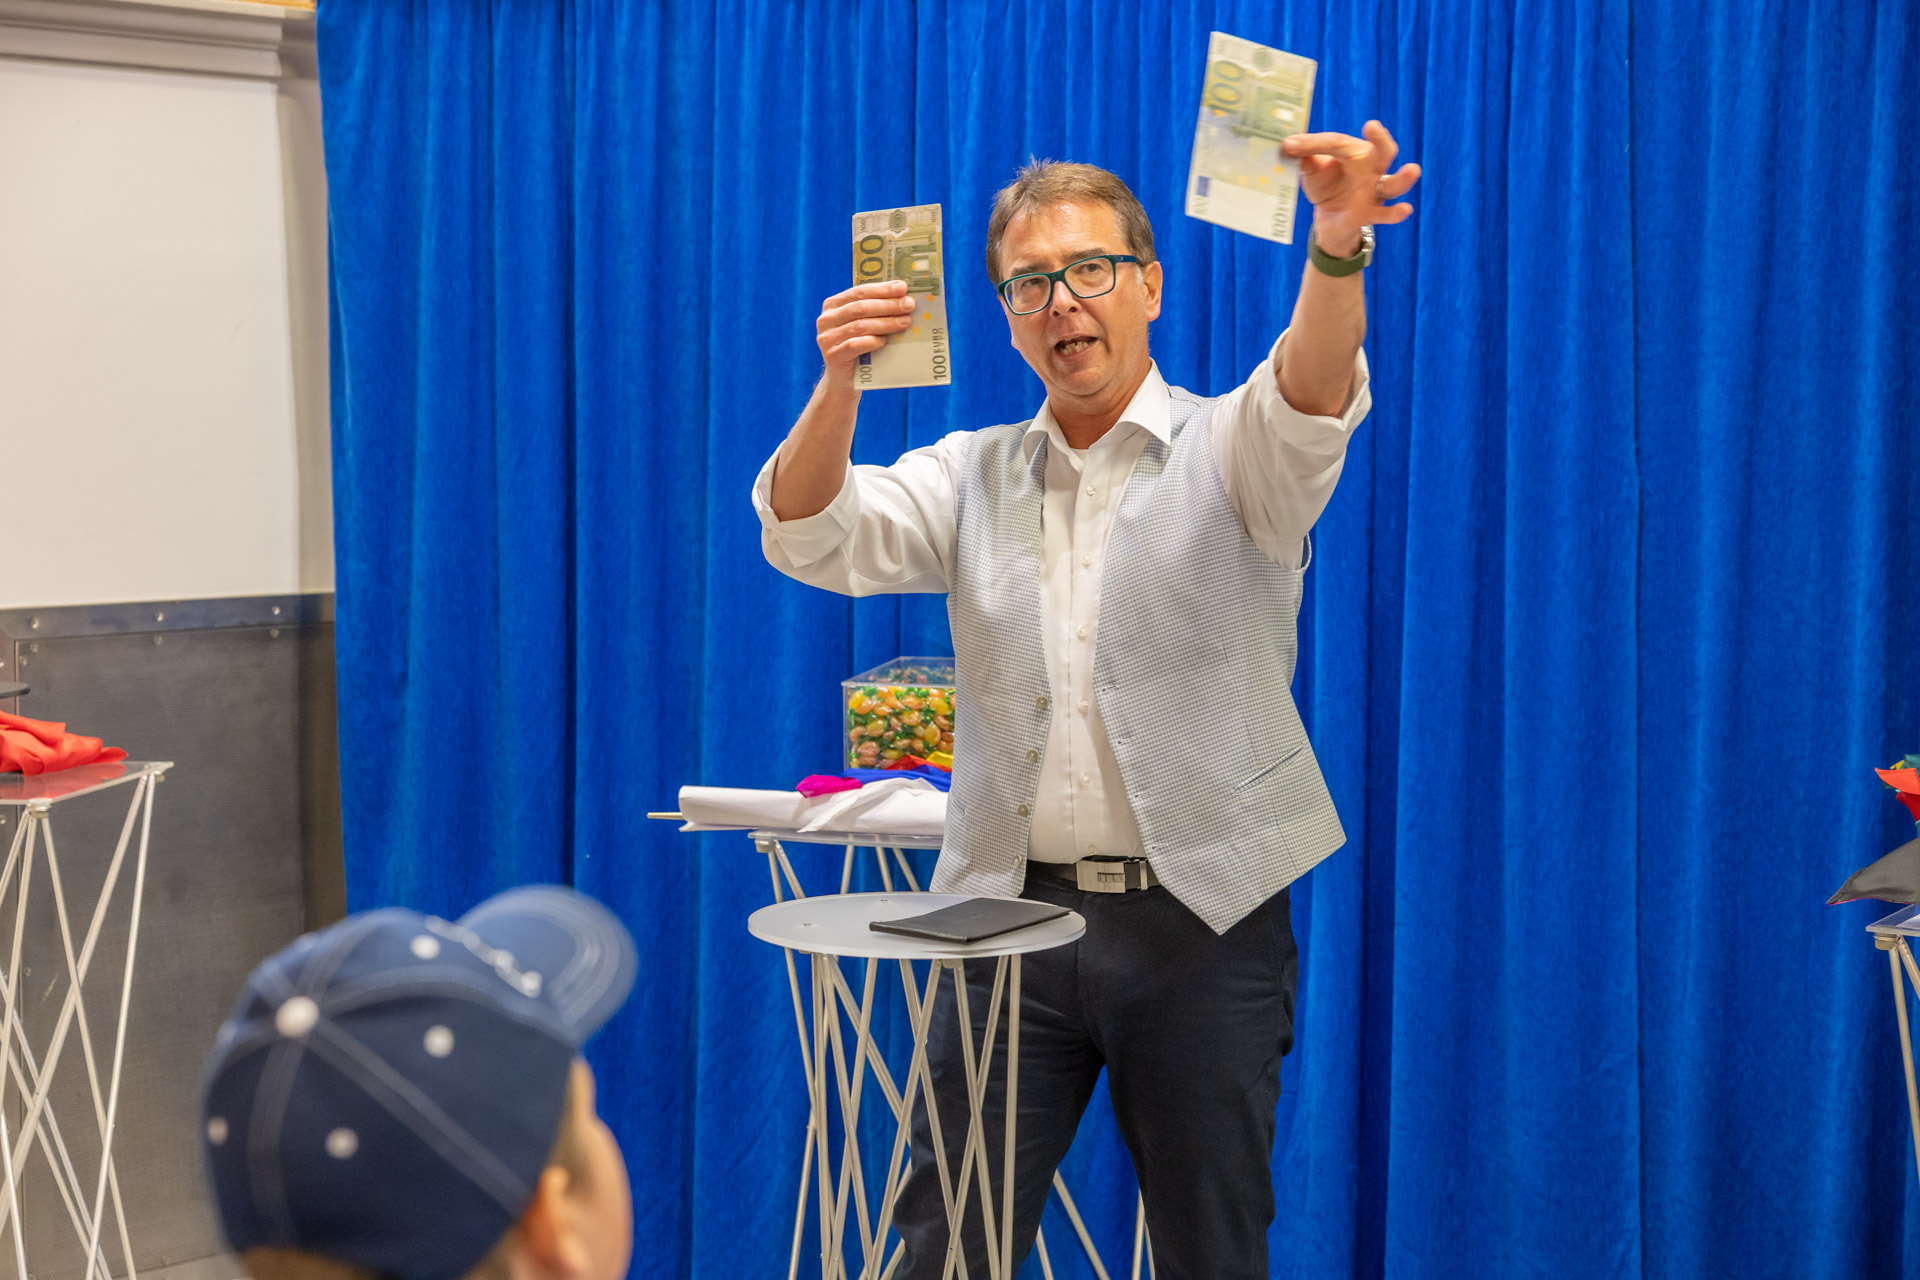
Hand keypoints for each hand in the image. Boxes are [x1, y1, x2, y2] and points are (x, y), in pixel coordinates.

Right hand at [816, 280, 916, 386]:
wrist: (843, 380)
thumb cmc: (858, 348)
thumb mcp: (863, 326)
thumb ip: (874, 311)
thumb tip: (904, 297)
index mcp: (833, 305)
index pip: (859, 291)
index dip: (882, 289)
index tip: (903, 288)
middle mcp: (826, 319)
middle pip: (861, 307)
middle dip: (888, 305)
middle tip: (909, 305)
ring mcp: (827, 338)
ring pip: (860, 326)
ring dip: (885, 323)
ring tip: (905, 322)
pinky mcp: (832, 356)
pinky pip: (854, 345)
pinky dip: (872, 341)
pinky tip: (885, 341)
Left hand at [1281, 120, 1420, 256]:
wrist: (1329, 218)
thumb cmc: (1325, 184)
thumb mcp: (1312, 172)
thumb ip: (1305, 160)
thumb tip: (1289, 146)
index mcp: (1355, 152)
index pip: (1337, 143)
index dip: (1312, 144)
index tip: (1289, 145)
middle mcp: (1371, 168)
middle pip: (1384, 151)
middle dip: (1380, 139)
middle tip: (1373, 126)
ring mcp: (1374, 191)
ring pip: (1394, 183)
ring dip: (1403, 178)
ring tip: (1413, 170)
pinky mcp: (1372, 213)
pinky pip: (1387, 214)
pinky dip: (1396, 213)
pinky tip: (1405, 210)